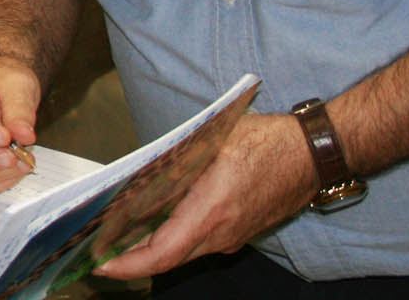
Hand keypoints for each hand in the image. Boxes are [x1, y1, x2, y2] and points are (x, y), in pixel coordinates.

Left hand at [93, 112, 316, 279]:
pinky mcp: (238, 232)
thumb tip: (135, 177)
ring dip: (150, 250)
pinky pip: (198, 243)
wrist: (312, 154)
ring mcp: (232, 236)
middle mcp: (222, 232)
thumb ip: (172, 163)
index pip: (164, 252)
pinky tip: (151, 227)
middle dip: (131, 260)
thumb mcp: (210, 143)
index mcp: (212, 211)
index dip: (130, 264)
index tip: (102, 266)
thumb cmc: (266, 142)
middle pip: (168, 258)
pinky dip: (171, 240)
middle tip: (96, 252)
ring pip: (183, 252)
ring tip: (114, 240)